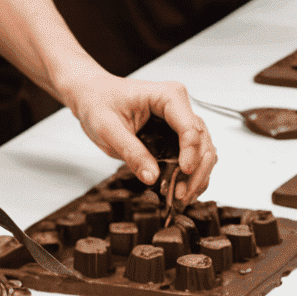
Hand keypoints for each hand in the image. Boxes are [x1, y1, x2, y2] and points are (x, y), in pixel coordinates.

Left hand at [57, 70, 217, 205]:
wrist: (93, 97)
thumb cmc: (99, 103)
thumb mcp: (108, 129)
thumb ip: (131, 152)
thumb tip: (152, 177)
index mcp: (168, 96)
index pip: (189, 127)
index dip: (190, 153)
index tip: (183, 173)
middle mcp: (180, 107)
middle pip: (202, 142)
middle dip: (196, 171)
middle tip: (180, 196)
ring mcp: (180, 122)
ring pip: (203, 152)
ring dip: (196, 177)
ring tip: (179, 198)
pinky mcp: (176, 136)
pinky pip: (192, 158)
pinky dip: (189, 177)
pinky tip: (179, 192)